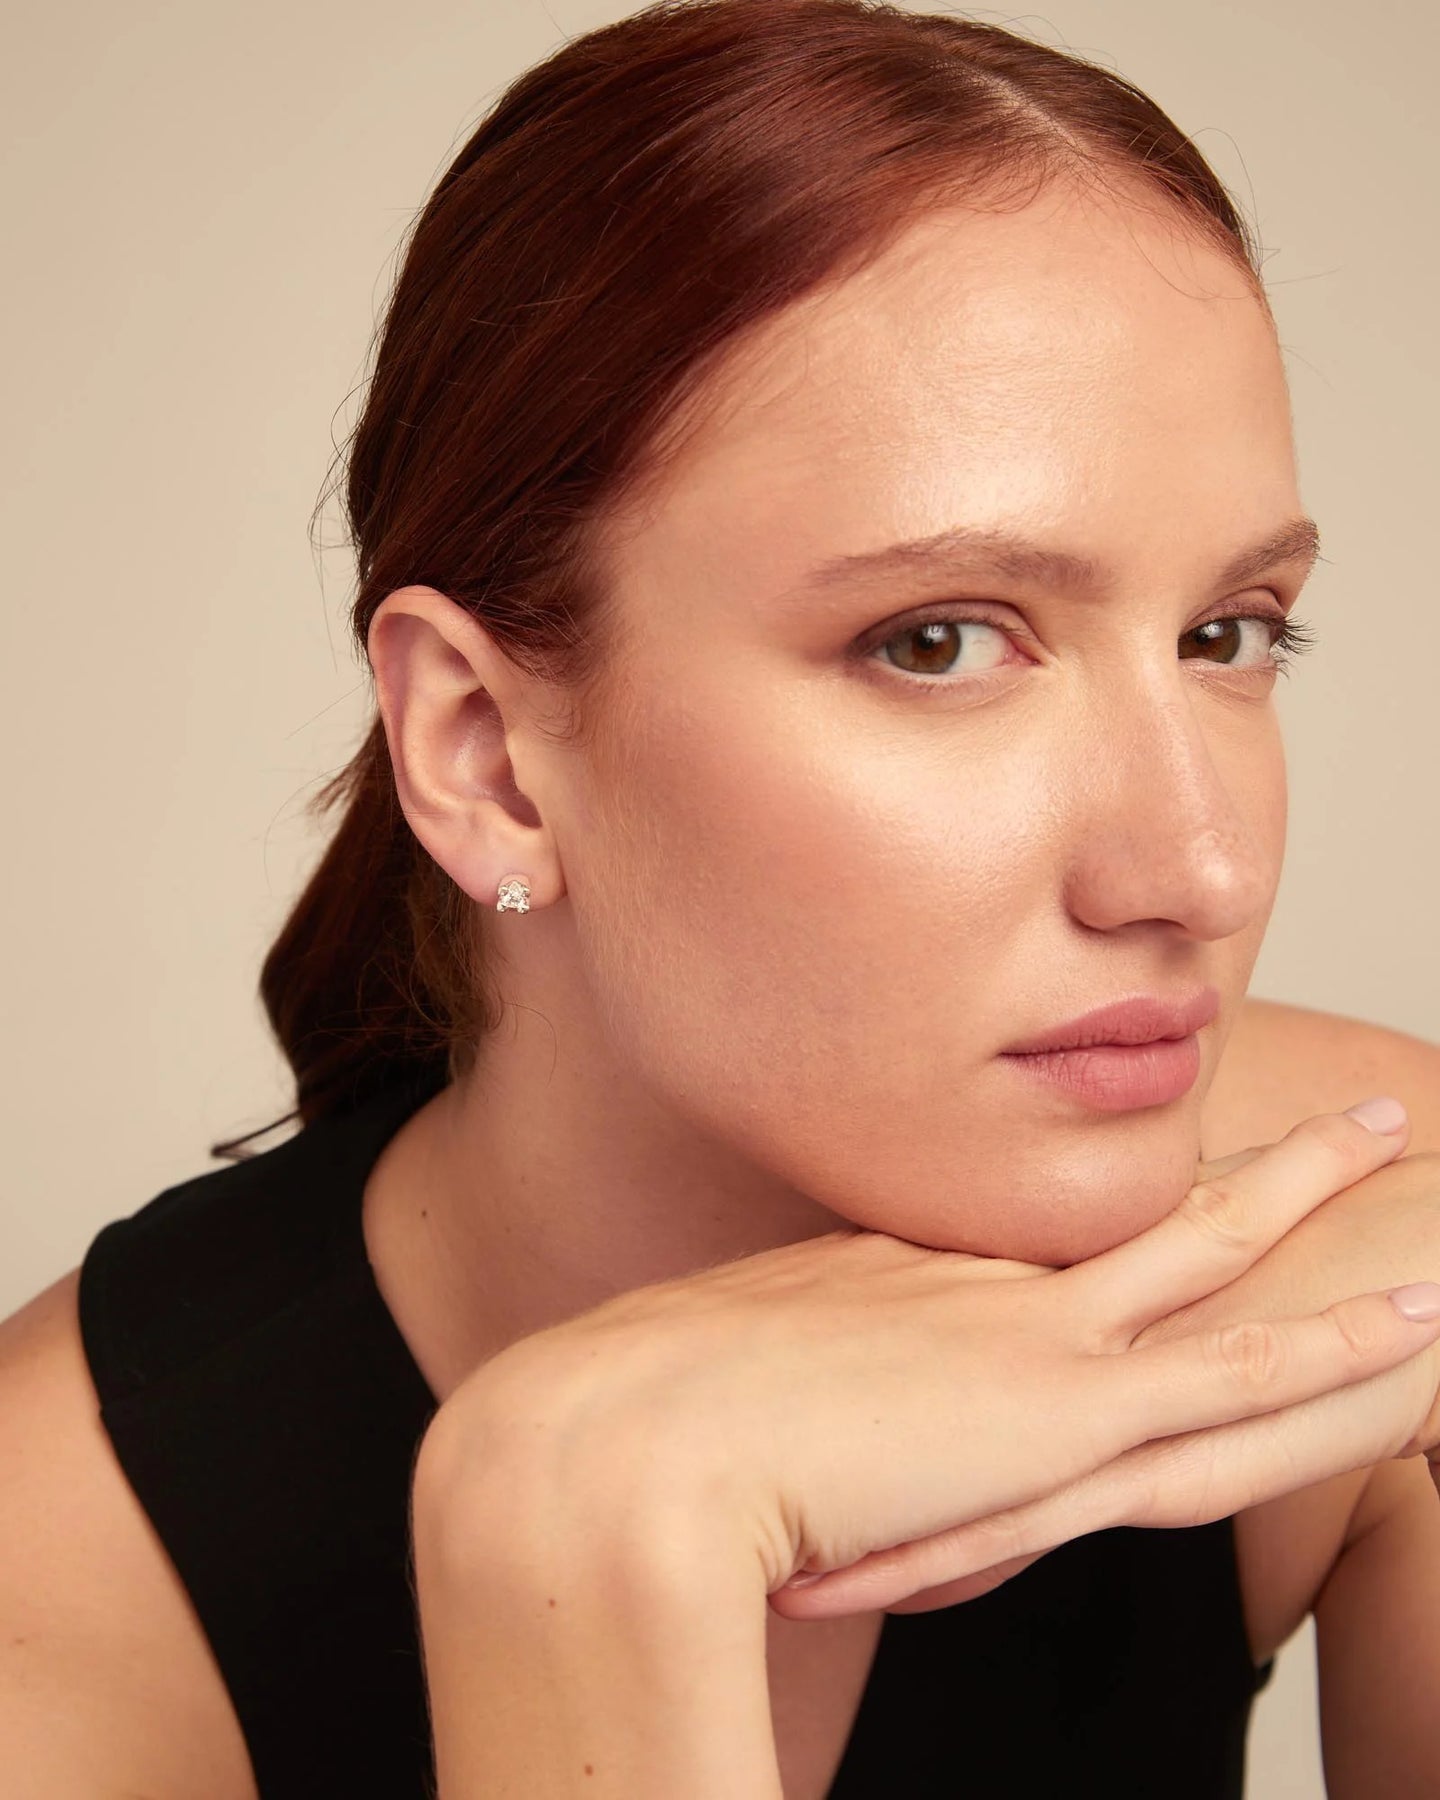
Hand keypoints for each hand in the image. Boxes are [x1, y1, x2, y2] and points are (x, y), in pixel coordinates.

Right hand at [426, 1102, 1439, 1622]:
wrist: (621, 1448)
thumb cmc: (627, 1429)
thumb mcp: (695, 1383)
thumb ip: (752, 1389)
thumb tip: (756, 1419)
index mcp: (891, 1273)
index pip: (1028, 1226)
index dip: (1107, 1193)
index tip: (1158, 1160)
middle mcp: (971, 1280)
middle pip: (1136, 1204)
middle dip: (1242, 1159)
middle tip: (1337, 1108)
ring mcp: (1028, 1335)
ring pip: (1212, 1251)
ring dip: (1309, 1194)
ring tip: (1392, 1134)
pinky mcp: (1065, 1413)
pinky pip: (1239, 1379)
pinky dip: (1333, 1347)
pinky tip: (1413, 1321)